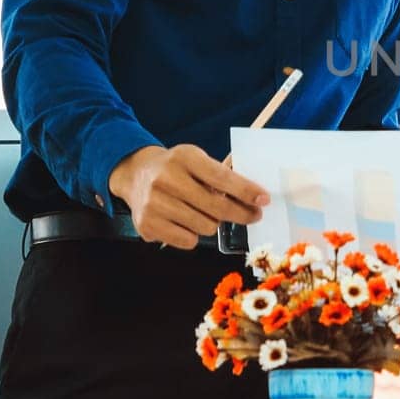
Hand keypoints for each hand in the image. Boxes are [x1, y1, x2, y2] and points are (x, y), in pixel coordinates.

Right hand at [107, 144, 268, 248]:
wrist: (135, 174)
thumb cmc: (176, 168)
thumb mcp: (196, 159)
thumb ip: (221, 175)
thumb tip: (255, 196)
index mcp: (184, 157)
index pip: (221, 177)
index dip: (246, 191)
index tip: (264, 200)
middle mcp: (166, 179)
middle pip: (216, 207)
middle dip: (241, 213)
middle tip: (253, 215)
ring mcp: (154, 203)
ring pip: (205, 226)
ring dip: (213, 223)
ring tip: (205, 212)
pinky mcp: (147, 224)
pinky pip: (188, 241)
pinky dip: (194, 235)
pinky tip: (186, 222)